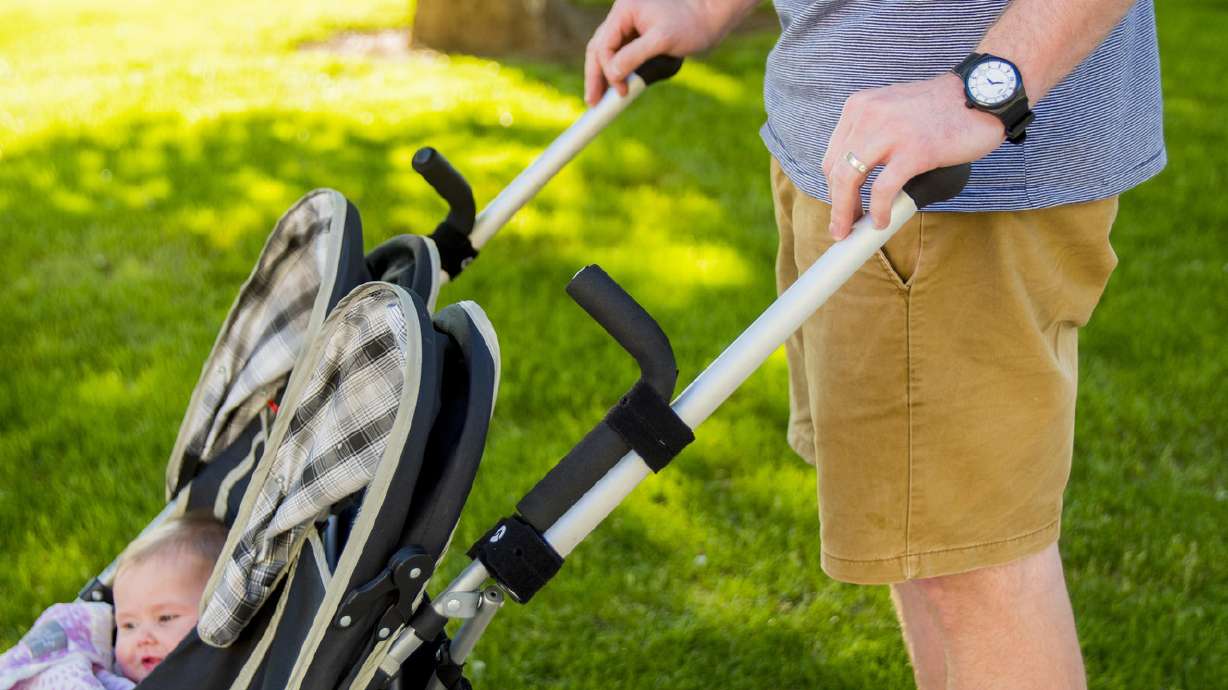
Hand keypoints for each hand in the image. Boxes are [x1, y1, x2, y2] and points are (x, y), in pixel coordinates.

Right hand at [584, 0, 721, 105]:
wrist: (711, 18)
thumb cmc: (691, 25)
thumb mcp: (663, 40)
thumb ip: (635, 55)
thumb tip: (611, 73)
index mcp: (625, 11)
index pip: (603, 44)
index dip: (606, 70)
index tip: (619, 92)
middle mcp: (623, 16)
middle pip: (599, 48)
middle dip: (595, 76)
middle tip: (592, 103)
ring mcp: (630, 26)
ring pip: (608, 52)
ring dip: (604, 75)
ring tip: (601, 99)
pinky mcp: (639, 36)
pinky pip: (621, 54)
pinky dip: (618, 71)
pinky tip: (618, 86)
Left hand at [821, 74, 1005, 238]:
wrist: (983, 93)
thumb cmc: (942, 108)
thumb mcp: (893, 110)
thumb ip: (873, 135)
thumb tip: (858, 179)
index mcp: (860, 107)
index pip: (833, 155)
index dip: (833, 187)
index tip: (840, 206)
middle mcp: (869, 115)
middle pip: (837, 171)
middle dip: (837, 205)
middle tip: (841, 228)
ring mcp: (891, 132)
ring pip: (850, 180)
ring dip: (847, 212)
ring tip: (853, 231)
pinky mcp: (914, 151)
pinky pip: (883, 189)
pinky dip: (879, 210)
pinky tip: (882, 221)